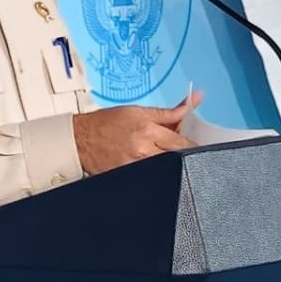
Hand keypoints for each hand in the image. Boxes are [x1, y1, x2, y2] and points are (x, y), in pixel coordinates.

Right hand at [72, 92, 202, 174]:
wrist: (80, 139)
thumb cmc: (106, 123)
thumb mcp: (137, 111)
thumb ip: (167, 112)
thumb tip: (190, 104)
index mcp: (147, 130)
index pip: (180, 141)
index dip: (193, 145)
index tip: (200, 146)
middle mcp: (143, 150)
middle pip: (176, 157)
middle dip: (186, 156)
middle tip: (189, 155)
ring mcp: (136, 166)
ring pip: (165, 169)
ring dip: (172, 165)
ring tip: (170, 161)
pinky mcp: (129, 177)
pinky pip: (151, 177)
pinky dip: (157, 173)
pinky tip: (156, 170)